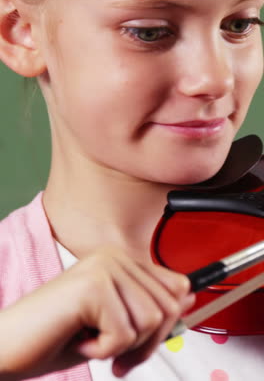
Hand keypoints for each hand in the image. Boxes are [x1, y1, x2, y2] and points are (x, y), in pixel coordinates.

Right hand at [0, 246, 194, 379]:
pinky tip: (79, 338)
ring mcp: (103, 267)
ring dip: (122, 346)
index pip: (176, 286)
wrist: (10, 344)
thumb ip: (149, 307)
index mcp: (120, 260)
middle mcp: (114, 257)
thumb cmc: (58, 335)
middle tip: (112, 347)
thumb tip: (188, 297)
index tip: (144, 337)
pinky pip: (124, 333)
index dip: (167, 321)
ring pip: (151, 321)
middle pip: (168, 307)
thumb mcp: (115, 323)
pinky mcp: (92, 286)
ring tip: (91, 337)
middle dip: (144, 342)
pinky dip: (104, 350)